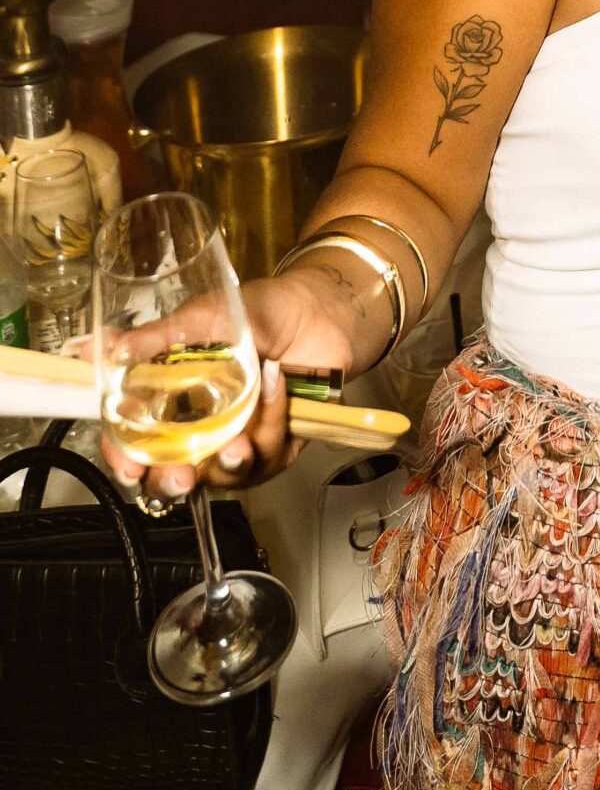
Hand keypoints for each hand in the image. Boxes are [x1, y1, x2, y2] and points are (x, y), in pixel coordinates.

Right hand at [100, 269, 355, 507]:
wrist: (317, 308)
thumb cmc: (257, 312)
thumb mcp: (201, 319)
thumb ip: (151, 340)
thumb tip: (93, 347)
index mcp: (171, 403)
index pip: (135, 444)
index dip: (126, 459)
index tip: (130, 467)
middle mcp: (200, 431)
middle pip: (174, 476)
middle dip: (175, 481)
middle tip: (185, 475)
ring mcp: (238, 442)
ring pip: (225, 473)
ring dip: (236, 448)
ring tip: (250, 407)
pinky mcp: (277, 446)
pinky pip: (268, 456)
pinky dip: (272, 420)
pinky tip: (278, 382)